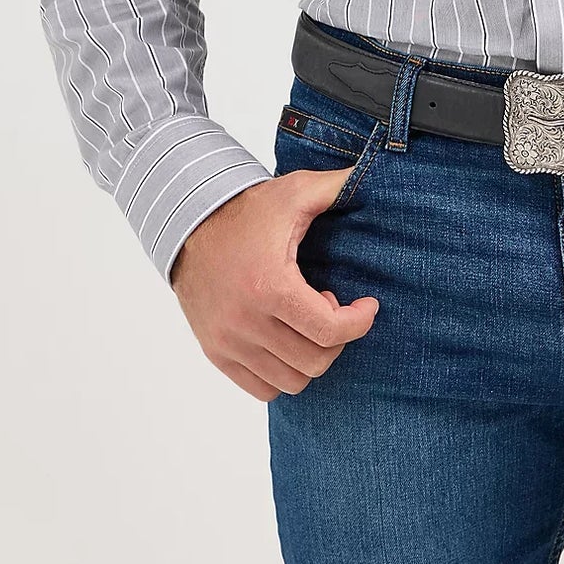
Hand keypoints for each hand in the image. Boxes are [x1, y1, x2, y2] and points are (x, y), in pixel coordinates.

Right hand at [169, 171, 380, 401]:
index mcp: (270, 285)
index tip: (367, 305)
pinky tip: (285, 338)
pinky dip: (282, 372)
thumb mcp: (295, 191)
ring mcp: (228, 341)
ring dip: (310, 355)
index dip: (359, 322)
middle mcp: (246, 321)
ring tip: (305, 321)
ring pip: (291, 381)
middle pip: (314, 361)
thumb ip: (337, 186)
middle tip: (330, 308)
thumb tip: (374, 175)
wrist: (188, 224)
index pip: (329, 331)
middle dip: (336, 337)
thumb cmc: (247, 210)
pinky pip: (262, 388)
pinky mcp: (216, 352)